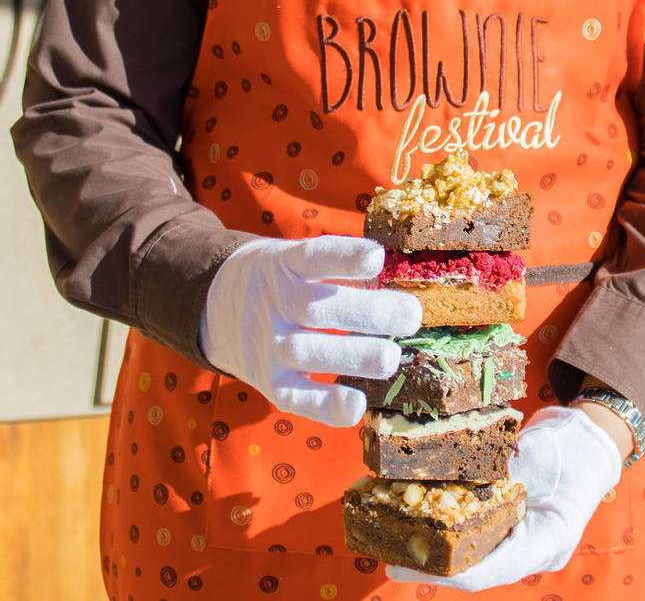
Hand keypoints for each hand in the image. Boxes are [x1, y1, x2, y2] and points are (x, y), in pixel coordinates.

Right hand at [199, 235, 421, 426]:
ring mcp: (270, 344)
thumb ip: (336, 267)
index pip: (313, 256)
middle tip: (411, 316)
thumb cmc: (282, 280)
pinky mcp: (269, 382)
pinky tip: (357, 405)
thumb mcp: (295, 257)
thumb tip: (399, 282)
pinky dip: (325, 405)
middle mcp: (275, 303)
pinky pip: (295, 397)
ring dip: (353, 357)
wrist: (217, 308)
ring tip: (391, 358)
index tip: (377, 257)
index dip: (344, 257)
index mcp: (284, 264)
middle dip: (367, 312)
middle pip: (315, 308)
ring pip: (307, 352)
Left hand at [386, 406, 621, 590]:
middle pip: (476, 567)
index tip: (412, 567)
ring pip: (471, 554)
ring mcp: (520, 538)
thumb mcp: (538, 458)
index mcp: (547, 541)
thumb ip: (500, 476)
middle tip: (392, 563)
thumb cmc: (573, 447)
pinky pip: (473, 534)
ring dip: (433, 548)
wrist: (589, 437)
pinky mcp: (508, 524)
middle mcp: (531, 548)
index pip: (492, 569)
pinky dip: (445, 527)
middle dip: (432, 566)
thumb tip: (455, 480)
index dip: (448, 571)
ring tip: (393, 542)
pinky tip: (415, 518)